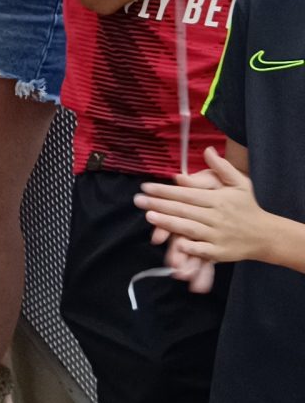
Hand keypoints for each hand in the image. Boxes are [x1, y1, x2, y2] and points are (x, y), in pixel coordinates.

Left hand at [135, 149, 286, 274]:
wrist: (265, 235)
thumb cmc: (248, 207)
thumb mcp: (240, 183)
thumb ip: (222, 167)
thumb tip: (207, 150)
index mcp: (218, 199)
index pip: (187, 193)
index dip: (165, 190)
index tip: (145, 187)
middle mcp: (216, 217)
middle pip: (184, 209)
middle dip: (159, 204)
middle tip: (138, 199)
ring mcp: (217, 235)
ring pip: (189, 228)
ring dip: (168, 223)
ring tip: (149, 216)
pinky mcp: (219, 252)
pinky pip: (201, 250)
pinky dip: (188, 247)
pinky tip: (173, 243)